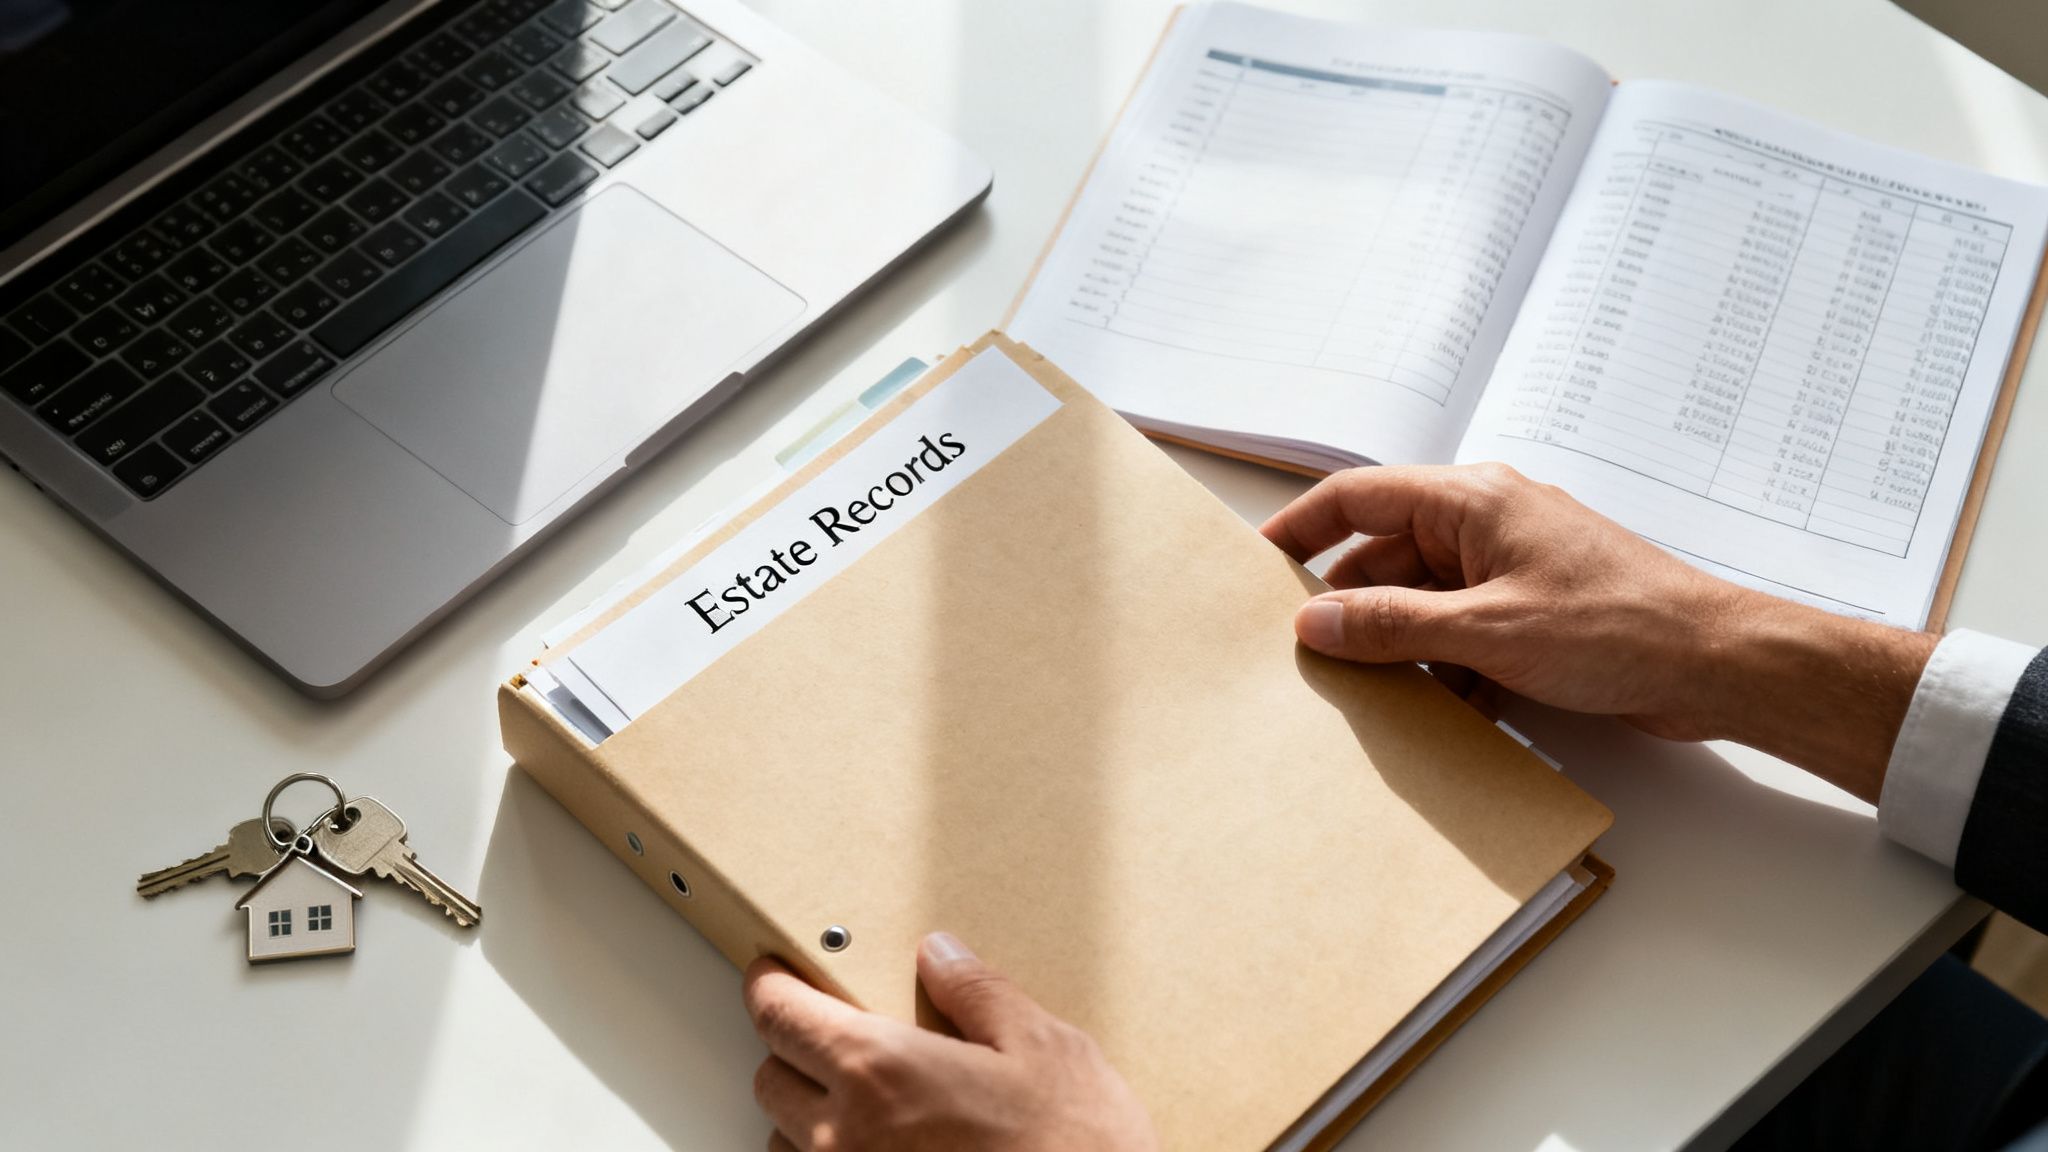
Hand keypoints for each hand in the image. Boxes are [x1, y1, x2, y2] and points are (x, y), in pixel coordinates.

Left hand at [743, 933, 1157, 1151]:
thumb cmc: (1078, 1151)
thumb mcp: (1044, 1048)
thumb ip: (977, 993)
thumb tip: (941, 956)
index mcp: (881, 1071)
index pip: (779, 1015)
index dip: (770, 987)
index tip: (774, 975)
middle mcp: (845, 1137)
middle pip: (771, 1078)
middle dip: (798, 1051)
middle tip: (844, 1038)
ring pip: (788, 1142)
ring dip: (813, 1118)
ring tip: (877, 1107)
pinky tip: (891, 1150)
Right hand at [1260, 463, 1935, 800]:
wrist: (1717, 664)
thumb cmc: (1620, 626)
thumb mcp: (1488, 631)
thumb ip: (1393, 626)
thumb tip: (1315, 621)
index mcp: (1471, 500)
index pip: (1357, 497)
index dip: (1300, 528)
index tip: (1256, 564)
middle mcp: (1486, 523)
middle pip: (1385, 556)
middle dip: (1347, 606)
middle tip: (1304, 655)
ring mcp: (1510, 568)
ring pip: (1422, 602)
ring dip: (1396, 646)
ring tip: (1364, 694)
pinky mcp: (1532, 613)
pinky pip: (1460, 633)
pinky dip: (1442, 668)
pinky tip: (1436, 713)